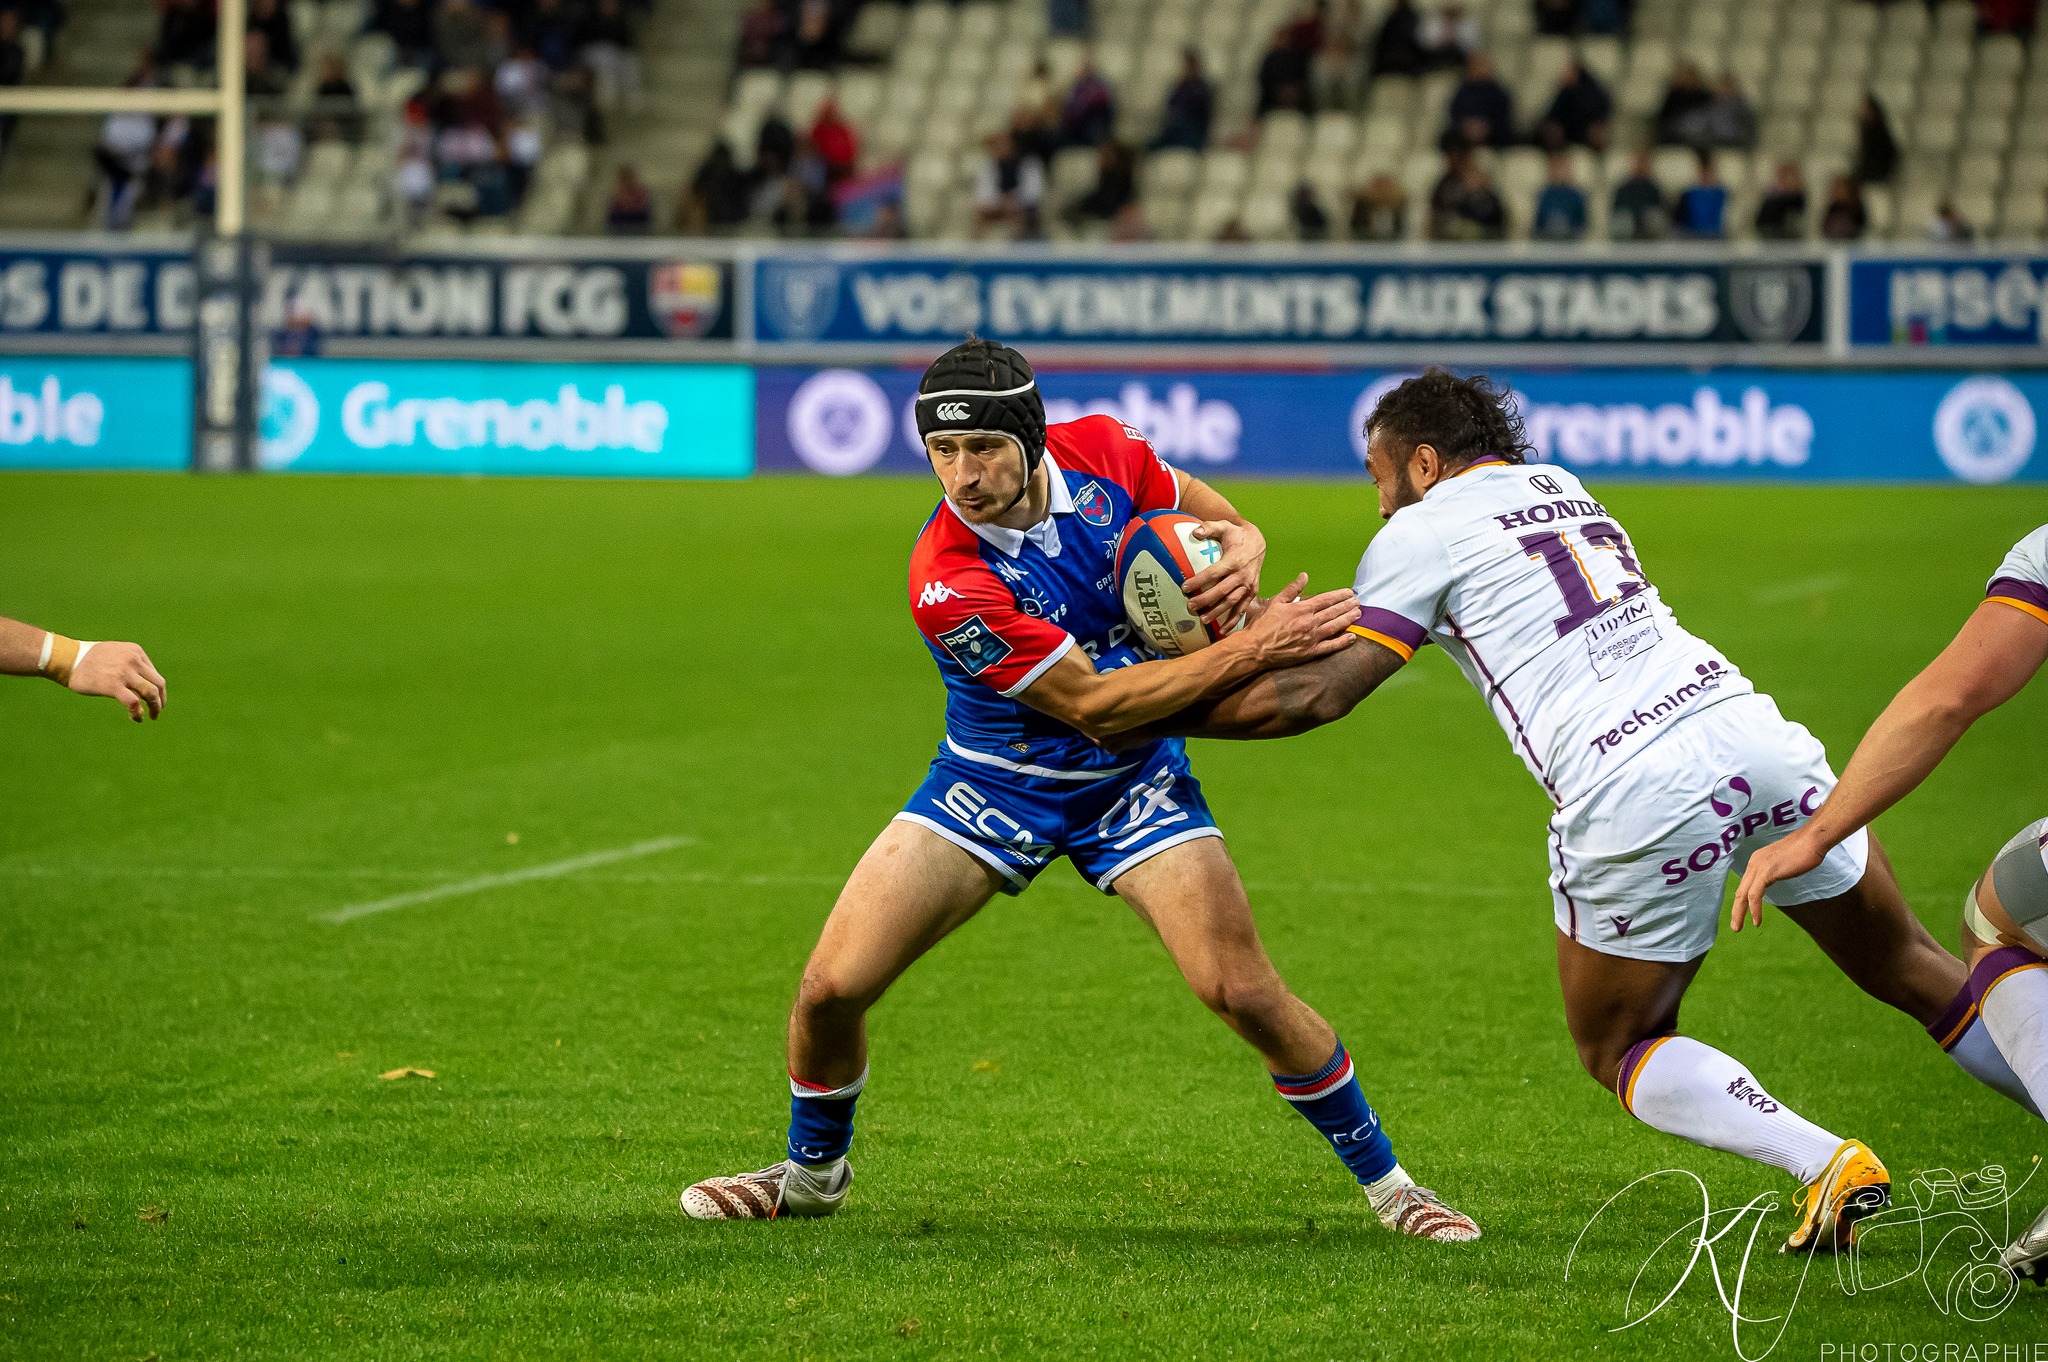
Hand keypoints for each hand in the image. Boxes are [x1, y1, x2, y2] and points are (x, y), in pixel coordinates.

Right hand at [70, 641, 166, 721]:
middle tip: (157, 711)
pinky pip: (134, 702)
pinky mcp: (113, 685)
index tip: (154, 699)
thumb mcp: (116, 653)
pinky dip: (138, 712)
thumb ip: (131, 663)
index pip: (154, 674)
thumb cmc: (89, 659)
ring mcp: (124, 672)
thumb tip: (143, 682)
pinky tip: (137, 717)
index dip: (157, 689)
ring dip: (155, 707)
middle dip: (160, 700)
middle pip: (158, 684)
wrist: (67, 659)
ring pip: (151, 693)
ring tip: (152, 716)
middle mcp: (134, 660)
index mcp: (136, 651)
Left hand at [1182, 520, 1265, 632]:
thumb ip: (1209, 527)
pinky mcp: (1252, 591)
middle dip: (1205, 600)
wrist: (1258, 541)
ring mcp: (1248, 584)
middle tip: (1189, 606)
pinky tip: (1223, 630)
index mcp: (1234, 560)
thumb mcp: (1224, 525)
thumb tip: (1194, 532)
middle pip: (1221, 591)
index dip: (1199, 581)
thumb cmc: (1236, 534)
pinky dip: (1234, 620)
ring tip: (1202, 619)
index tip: (1184, 587)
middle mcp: (1242, 574)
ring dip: (1217, 612)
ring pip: (1232, 602)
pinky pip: (1243, 607)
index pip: (1214, 573)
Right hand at [1238, 574, 1357, 667]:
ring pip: (1335, 627)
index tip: (1349, 593)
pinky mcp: (1310, 652)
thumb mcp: (1275, 602)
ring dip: (1348, 619)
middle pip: (1333, 612)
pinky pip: (1330, 646)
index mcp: (1301, 609)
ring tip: (1358, 614)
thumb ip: (1292, 589)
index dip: (1339, 595)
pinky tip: (1352, 637)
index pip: (1326, 600)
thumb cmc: (1263, 625)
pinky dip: (1342, 642)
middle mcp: (1309, 623)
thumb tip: (1304, 576)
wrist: (1255, 648)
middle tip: (1357, 602)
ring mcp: (1311, 638)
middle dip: (1347, 606)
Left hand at [1728, 832, 1824, 931]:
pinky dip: (1754, 909)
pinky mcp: (1766, 872)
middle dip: (1736, 911)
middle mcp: (1754, 863)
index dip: (1742, 902)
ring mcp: (1758, 867)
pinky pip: (1755, 894)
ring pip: (1743, 895)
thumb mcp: (1784, 864)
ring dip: (1740, 913)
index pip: (1745, 885)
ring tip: (1739, 928)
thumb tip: (1775, 879)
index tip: (1741, 915)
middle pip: (1740, 891)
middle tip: (1735, 927)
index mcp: (1757, 861)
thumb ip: (1776, 872)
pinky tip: (1756, 920)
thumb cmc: (1804, 851)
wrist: (1812, 840)